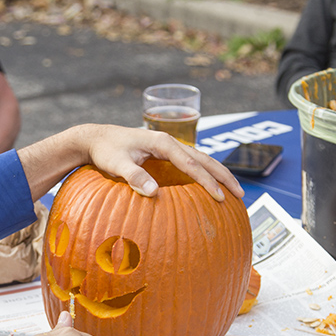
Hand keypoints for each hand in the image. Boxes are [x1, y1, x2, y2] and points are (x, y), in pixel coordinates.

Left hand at [17, 124, 242, 202]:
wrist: (95, 138)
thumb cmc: (105, 151)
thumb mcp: (117, 164)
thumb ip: (134, 177)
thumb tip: (153, 193)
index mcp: (162, 142)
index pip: (191, 163)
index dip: (206, 181)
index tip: (219, 197)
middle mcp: (169, 142)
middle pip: (204, 159)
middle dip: (223, 177)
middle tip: (240, 195)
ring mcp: (168, 147)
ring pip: (200, 160)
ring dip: (218, 175)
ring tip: (233, 192)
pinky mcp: (164, 154)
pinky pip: (190, 164)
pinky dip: (204, 174)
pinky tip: (210, 188)